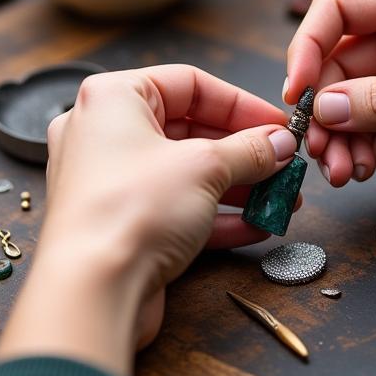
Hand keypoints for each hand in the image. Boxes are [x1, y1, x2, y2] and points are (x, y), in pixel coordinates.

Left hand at [0, 66, 296, 375]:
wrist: (92, 291)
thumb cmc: (127, 212)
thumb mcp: (205, 167)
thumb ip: (249, 150)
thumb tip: (278, 142)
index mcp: (113, 99)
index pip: (189, 84)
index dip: (241, 104)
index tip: (277, 125)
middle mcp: (105, 135)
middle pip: (190, 131)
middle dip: (244, 151)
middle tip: (283, 163)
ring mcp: (111, 183)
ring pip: (187, 174)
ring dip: (238, 186)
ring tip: (280, 199)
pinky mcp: (122, 225)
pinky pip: (177, 210)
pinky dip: (217, 216)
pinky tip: (257, 226)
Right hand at [287, 0, 375, 231]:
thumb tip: (326, 107)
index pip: (341, 9)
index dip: (309, 46)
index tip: (299, 91)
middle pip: (341, 63)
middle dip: (327, 107)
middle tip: (318, 148)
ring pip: (355, 102)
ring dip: (343, 137)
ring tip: (343, 170)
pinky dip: (366, 150)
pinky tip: (365, 169)